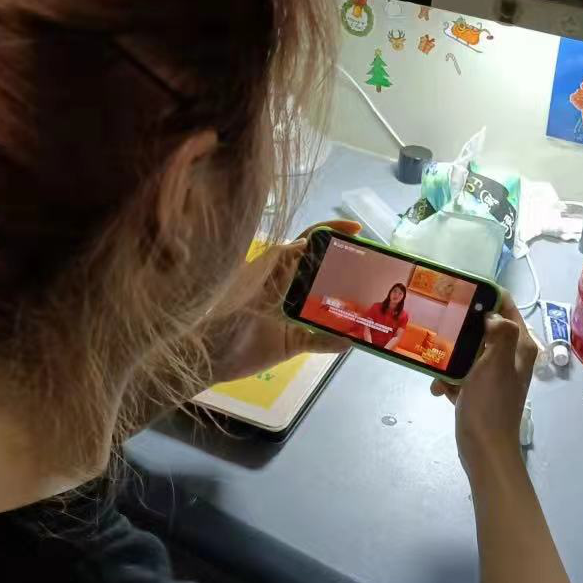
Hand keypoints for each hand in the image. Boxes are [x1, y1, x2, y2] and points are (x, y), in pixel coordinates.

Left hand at [203, 220, 359, 384]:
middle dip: (350, 268)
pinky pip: (321, 340)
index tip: (357, 230)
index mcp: (277, 268)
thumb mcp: (248, 281)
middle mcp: (289, 288)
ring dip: (350, 304)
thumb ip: (273, 263)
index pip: (307, 242)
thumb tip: (304, 243)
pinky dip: (337, 342)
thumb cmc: (224, 312)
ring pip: (328, 305)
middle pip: (325, 272)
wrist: (207, 352)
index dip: (330, 232)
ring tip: (375, 300)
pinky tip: (354, 341)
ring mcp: (293, 316)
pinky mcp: (292, 342)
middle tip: (376, 267)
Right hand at [429, 294, 535, 479]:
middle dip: (461, 328)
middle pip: (484, 329)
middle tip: (439, 321)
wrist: (484, 448)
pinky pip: (460, 376)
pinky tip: (437, 388)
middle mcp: (509, 358)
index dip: (488, 296)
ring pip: (468, 352)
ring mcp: (493, 376)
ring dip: (450, 357)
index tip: (463, 289)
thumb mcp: (497, 363)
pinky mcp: (478, 392)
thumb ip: (501, 332)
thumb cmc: (491, 404)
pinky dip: (448, 380)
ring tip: (433, 362)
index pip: (508, 309)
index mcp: (519, 348)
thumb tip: (491, 314)